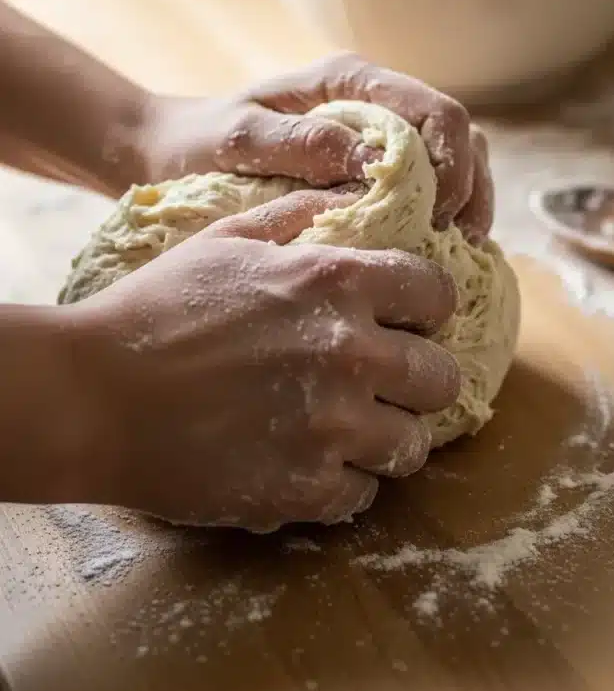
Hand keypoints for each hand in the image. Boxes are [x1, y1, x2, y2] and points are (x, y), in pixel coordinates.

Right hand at [69, 191, 459, 529]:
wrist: (94, 394)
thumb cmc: (156, 307)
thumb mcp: (226, 239)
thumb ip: (296, 215)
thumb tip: (347, 196)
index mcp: (337, 283)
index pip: (437, 294)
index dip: (427, 307)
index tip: (410, 319)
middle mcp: (350, 352)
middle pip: (441, 377)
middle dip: (419, 378)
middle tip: (386, 383)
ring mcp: (332, 426)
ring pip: (412, 444)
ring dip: (388, 436)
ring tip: (352, 430)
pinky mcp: (304, 488)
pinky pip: (363, 494)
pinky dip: (343, 482)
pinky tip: (310, 462)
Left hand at [138, 53, 493, 241]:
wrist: (173, 152)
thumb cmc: (200, 142)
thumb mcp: (239, 139)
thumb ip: (301, 141)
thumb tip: (372, 159)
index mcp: (350, 81)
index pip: (434, 109)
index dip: (454, 161)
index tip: (441, 212)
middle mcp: (374, 102)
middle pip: (458, 134)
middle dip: (470, 186)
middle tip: (459, 241)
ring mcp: (378, 135)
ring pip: (454, 159)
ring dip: (465, 203)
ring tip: (454, 252)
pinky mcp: (373, 169)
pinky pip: (427, 187)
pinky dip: (440, 217)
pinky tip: (431, 252)